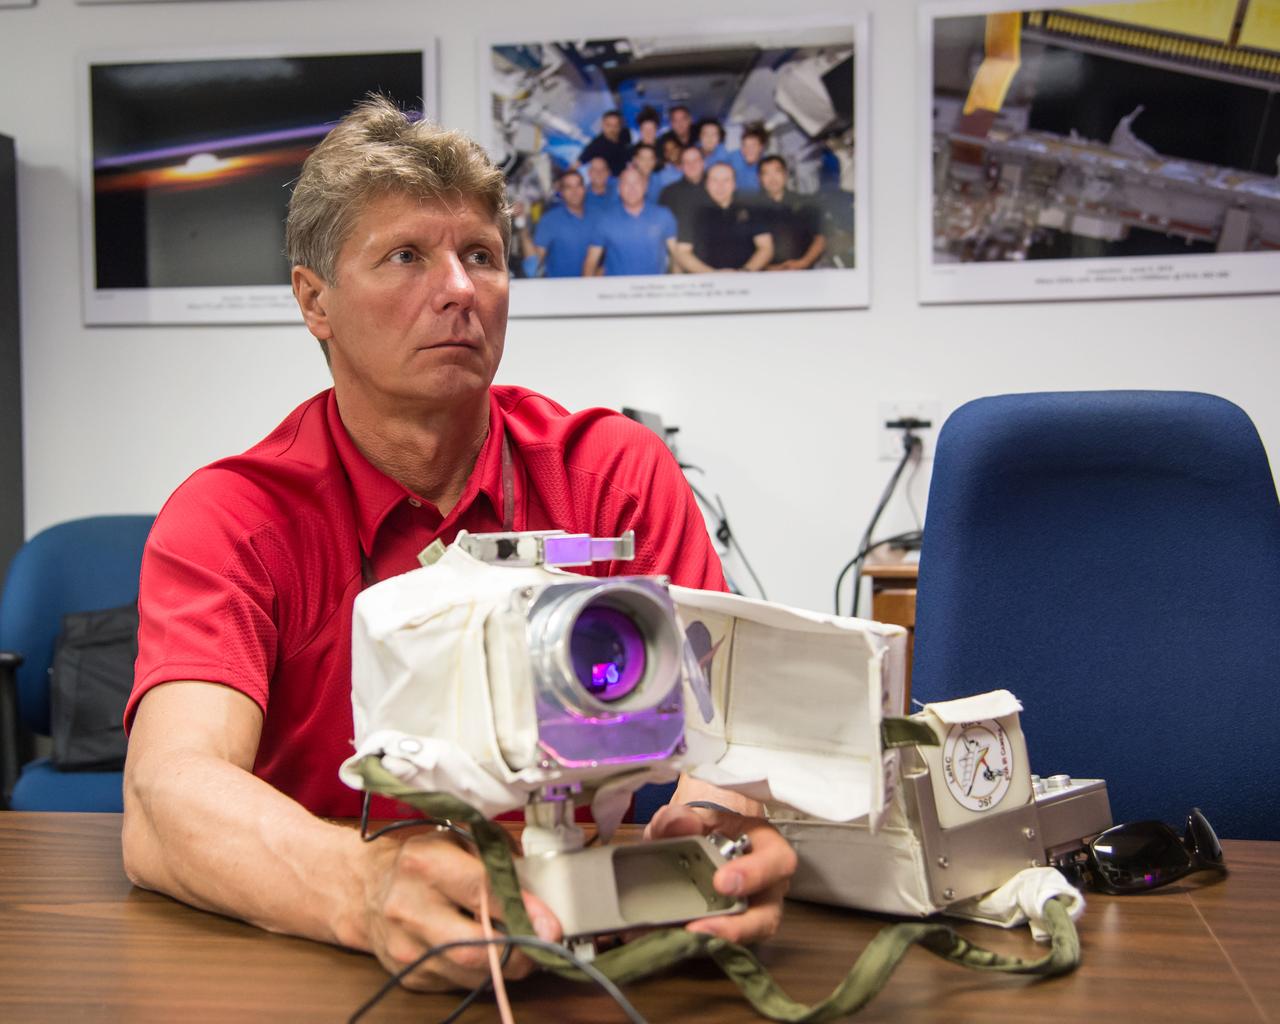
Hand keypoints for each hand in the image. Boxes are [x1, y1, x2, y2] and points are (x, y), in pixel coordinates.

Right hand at [359, 829, 561, 990]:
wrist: (366, 890)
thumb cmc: (422, 860)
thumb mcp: (457, 838)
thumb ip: (497, 856)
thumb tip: (537, 890)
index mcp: (424, 863)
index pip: (481, 891)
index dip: (522, 911)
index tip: (551, 926)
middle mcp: (409, 907)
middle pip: (474, 946)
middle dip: (519, 952)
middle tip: (543, 948)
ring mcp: (405, 947)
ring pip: (469, 973)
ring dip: (506, 968)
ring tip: (524, 952)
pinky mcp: (408, 975)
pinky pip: (458, 984)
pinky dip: (483, 975)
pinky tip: (492, 957)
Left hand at [643, 803, 796, 944]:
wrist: (697, 841)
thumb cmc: (705, 827)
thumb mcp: (690, 816)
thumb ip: (679, 818)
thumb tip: (679, 824)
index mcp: (766, 846)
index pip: (778, 860)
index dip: (756, 874)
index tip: (721, 882)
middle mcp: (768, 885)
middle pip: (768, 915)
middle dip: (738, 926)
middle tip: (700, 927)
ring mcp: (754, 913)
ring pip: (748, 938)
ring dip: (717, 940)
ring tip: (685, 938)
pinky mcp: (734, 930)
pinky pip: (725, 945)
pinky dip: (699, 943)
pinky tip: (673, 938)